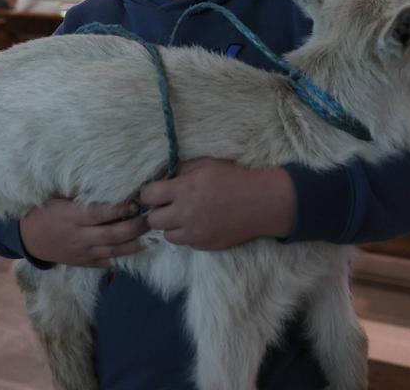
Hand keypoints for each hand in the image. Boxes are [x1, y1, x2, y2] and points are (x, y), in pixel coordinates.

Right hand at [19, 198, 148, 267]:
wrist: (28, 239)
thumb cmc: (45, 211)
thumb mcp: (58, 197)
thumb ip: (80, 192)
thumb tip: (105, 179)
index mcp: (72, 216)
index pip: (100, 213)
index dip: (120, 209)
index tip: (137, 201)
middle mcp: (79, 236)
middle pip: (112, 234)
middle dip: (134, 227)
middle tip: (151, 218)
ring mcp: (83, 252)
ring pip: (113, 250)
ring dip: (134, 243)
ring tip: (151, 235)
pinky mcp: (84, 263)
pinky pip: (107, 261)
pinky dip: (122, 257)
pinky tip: (137, 249)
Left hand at [138, 159, 296, 249]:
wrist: (262, 202)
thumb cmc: (234, 178)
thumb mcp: (206, 164)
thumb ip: (182, 169)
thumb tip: (163, 176)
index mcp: (184, 190)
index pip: (147, 196)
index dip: (148, 193)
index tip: (154, 192)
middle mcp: (185, 214)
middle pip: (152, 220)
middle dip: (157, 211)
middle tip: (168, 205)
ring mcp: (195, 233)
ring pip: (166, 236)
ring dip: (171, 226)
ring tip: (183, 215)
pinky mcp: (205, 245)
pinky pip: (186, 243)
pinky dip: (188, 235)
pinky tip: (199, 224)